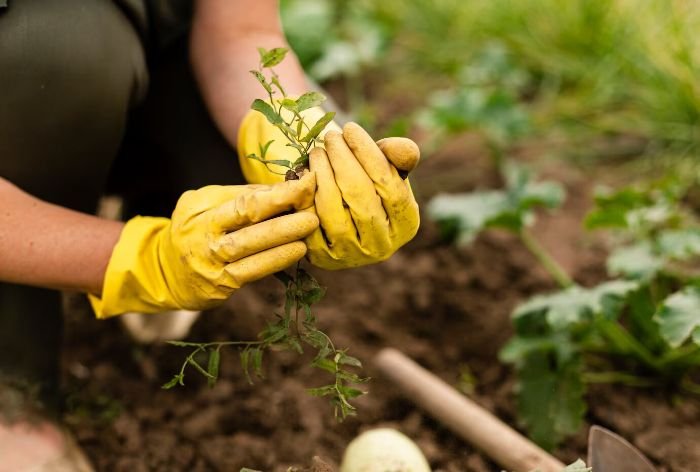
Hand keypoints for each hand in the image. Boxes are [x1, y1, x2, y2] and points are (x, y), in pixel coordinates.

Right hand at [90, 173, 317, 317]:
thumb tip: (282, 187)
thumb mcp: (205, 205)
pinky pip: (252, 271)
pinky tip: (296, 251)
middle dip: (282, 210)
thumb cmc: (194, 231)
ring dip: (283, 236)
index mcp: (201, 209)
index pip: (243, 198)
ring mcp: (210, 262)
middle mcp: (202, 234)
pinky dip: (276, 260)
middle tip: (312, 204)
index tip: (306, 182)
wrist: (162, 272)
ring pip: (249, 247)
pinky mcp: (219, 286)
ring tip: (309, 225)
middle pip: (246, 218)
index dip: (276, 191)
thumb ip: (238, 196)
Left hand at [305, 123, 419, 269]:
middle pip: (361, 198)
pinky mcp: (322, 258)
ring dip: (323, 175)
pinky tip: (305, 174)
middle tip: (330, 137)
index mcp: (407, 224)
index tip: (351, 128)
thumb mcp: (387, 167)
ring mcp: (351, 256)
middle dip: (343, 160)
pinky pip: (310, 223)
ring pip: (334, 212)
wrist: (340, 213)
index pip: (391, 187)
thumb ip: (399, 155)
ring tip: (317, 152)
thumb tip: (404, 150)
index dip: (369, 155)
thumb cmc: (368, 182)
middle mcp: (382, 246)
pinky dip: (306, 197)